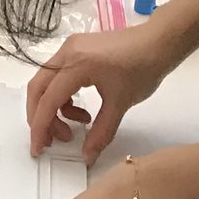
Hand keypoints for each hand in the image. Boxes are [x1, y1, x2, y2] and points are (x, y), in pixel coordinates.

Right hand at [26, 20, 186, 159]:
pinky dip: (64, 96)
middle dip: (41, 118)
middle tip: (53, 140)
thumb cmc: (143, 69)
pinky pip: (59, 75)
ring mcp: (70, 48)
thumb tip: (87, 156)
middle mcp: (66, 53)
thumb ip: (101, 133)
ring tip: (78, 126)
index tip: (39, 149)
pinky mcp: (77, 49)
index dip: (41, 128)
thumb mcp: (120, 104)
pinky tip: (84, 110)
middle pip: (38, 89)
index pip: (48, 101)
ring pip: (47, 82)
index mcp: (75, 65)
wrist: (159, 42)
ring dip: (54, 108)